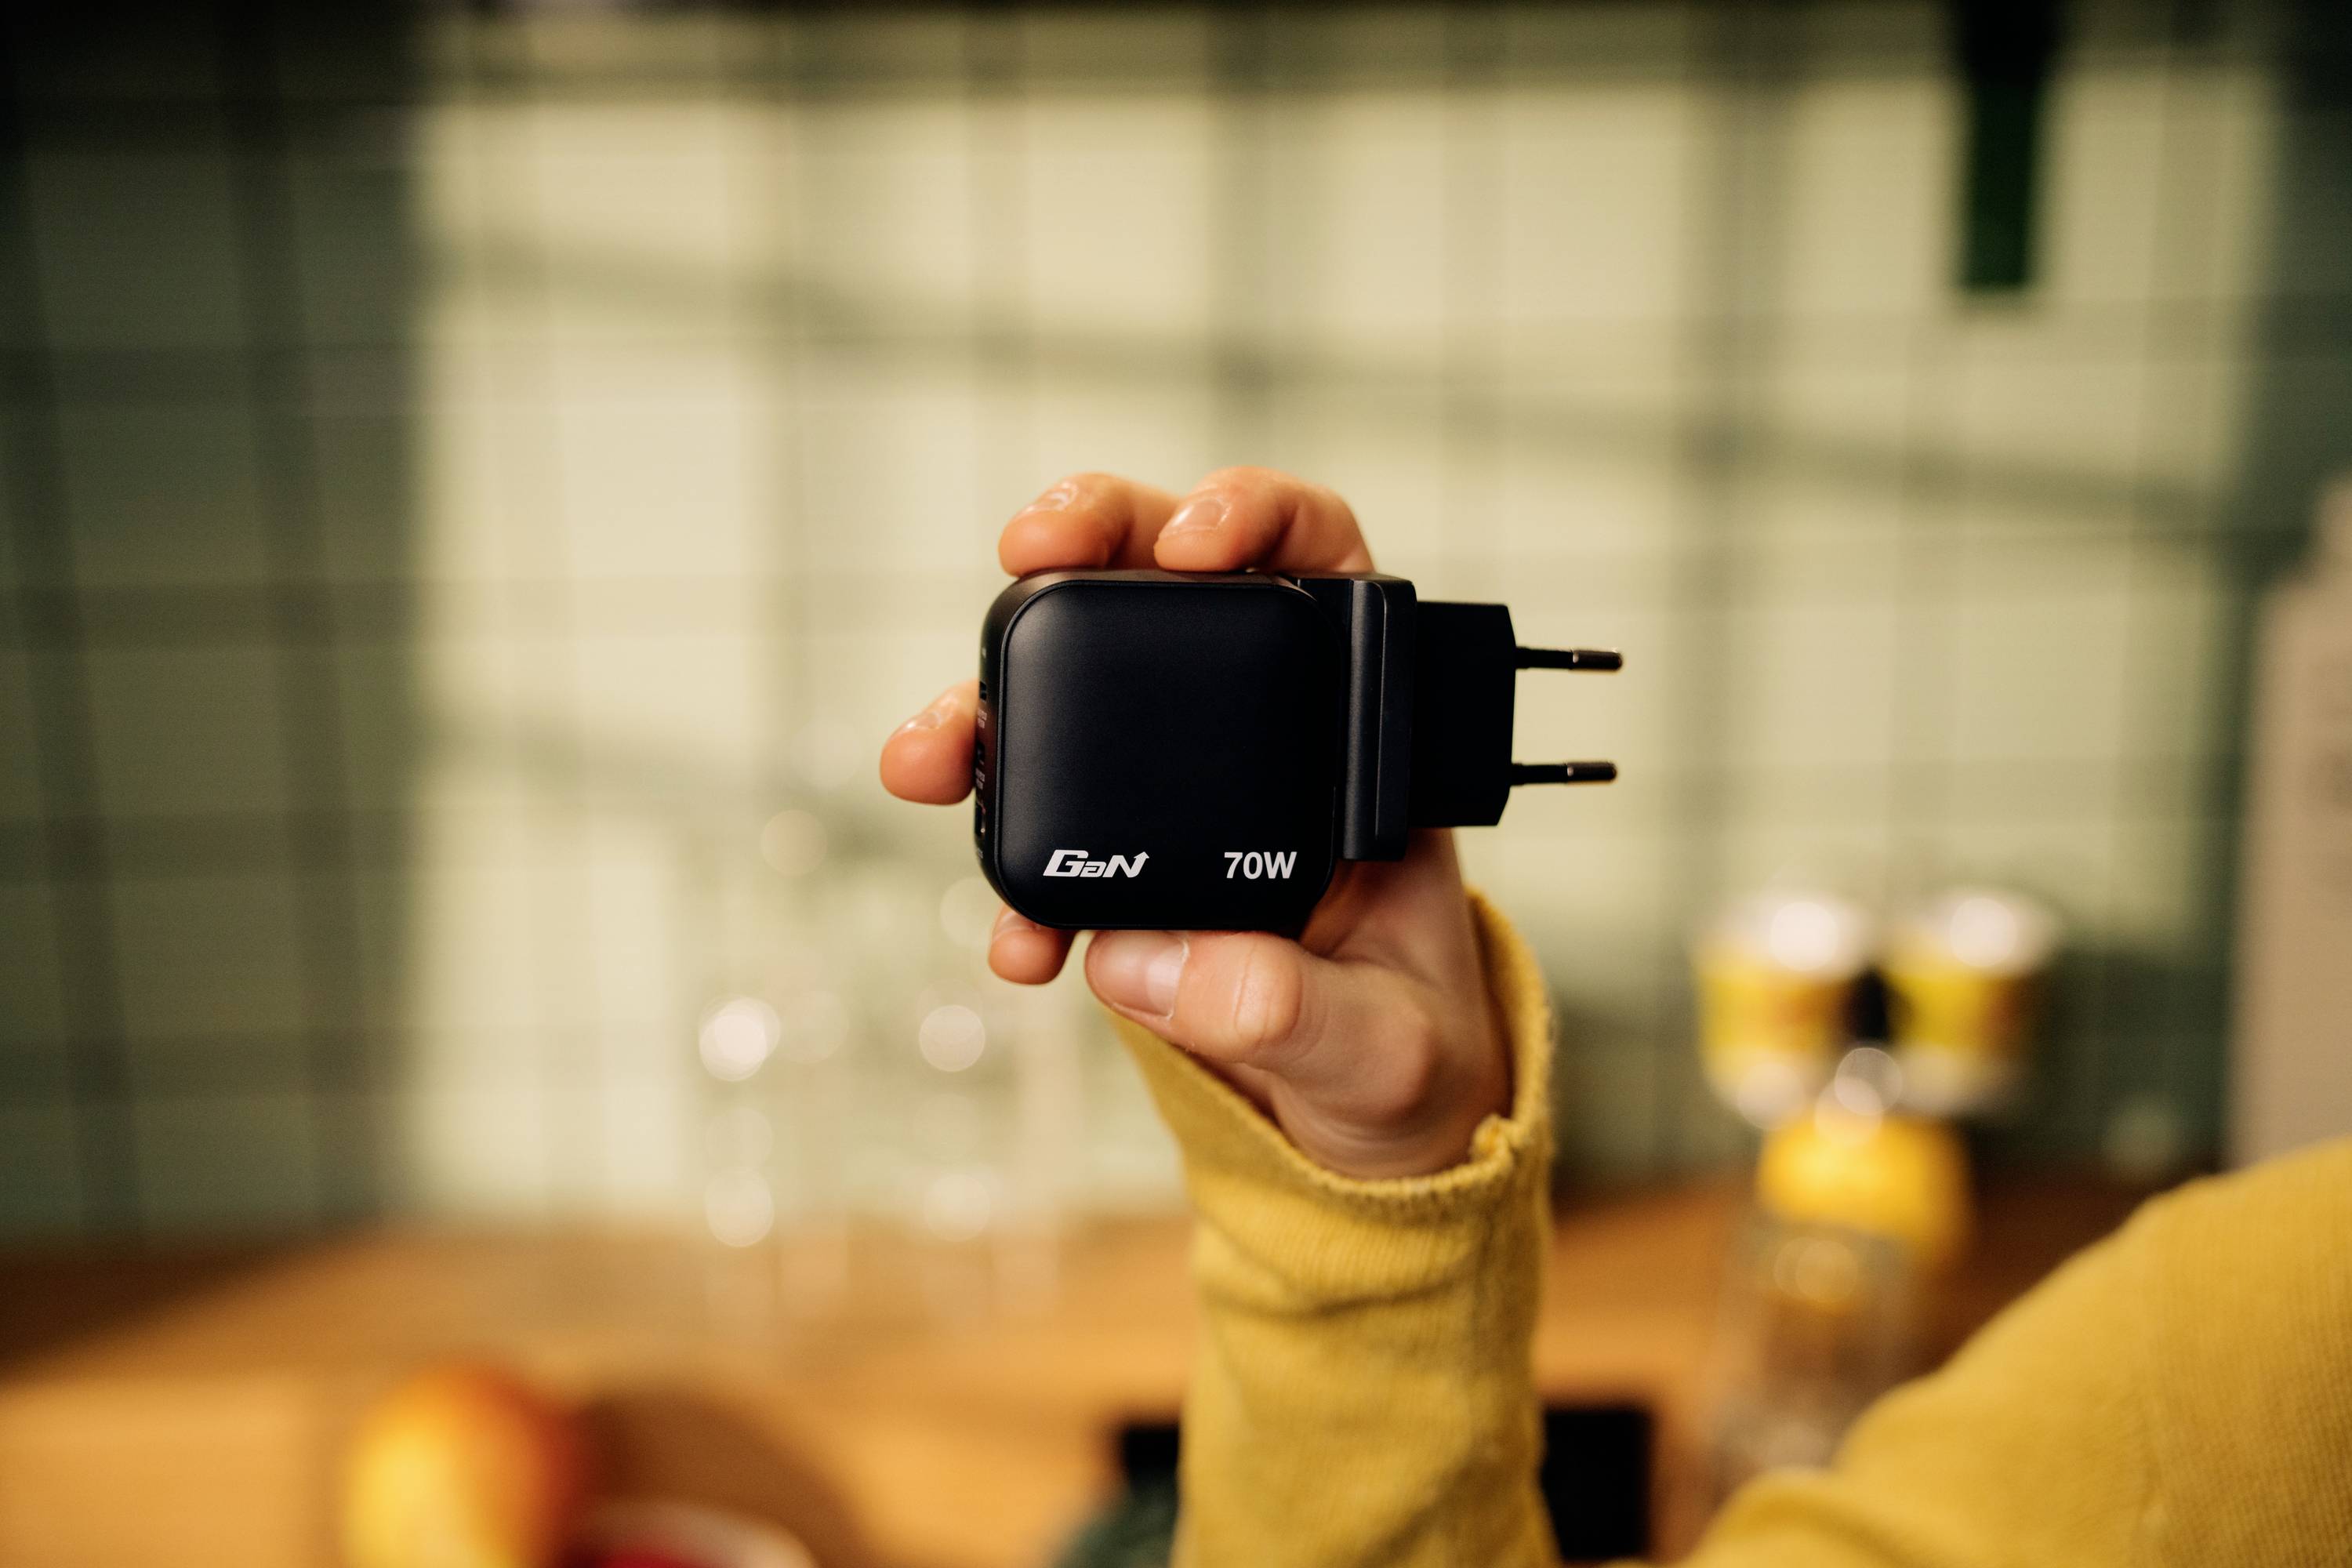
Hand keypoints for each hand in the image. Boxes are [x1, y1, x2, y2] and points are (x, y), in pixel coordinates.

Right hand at [879, 469, 1508, 1178]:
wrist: (1357, 1125)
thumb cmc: (1404, 1048)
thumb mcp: (1383, 1046)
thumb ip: (1291, 1007)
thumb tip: (1154, 961)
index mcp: (1359, 728)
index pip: (1317, 561)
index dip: (1256, 513)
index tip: (1193, 544)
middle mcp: (1258, 728)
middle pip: (1160, 580)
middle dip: (1084, 546)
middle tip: (1026, 554)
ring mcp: (1173, 783)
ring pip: (1067, 686)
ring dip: (984, 705)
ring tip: (932, 761)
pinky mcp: (1112, 850)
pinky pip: (1036, 819)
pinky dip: (998, 852)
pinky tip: (1015, 937)